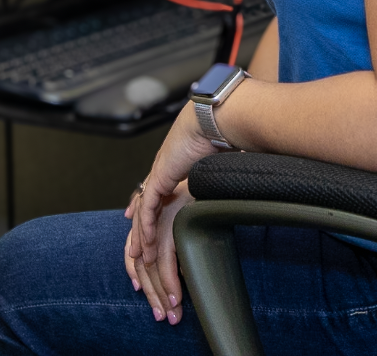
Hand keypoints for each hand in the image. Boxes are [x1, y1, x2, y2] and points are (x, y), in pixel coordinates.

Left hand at [123, 104, 221, 322]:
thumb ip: (220, 172)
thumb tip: (237, 177)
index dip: (149, 207)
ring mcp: (159, 172)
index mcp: (177, 162)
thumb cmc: (223, 131)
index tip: (144, 221)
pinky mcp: (159, 177)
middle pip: (146, 205)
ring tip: (142, 258)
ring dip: (142, 236)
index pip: (157, 190)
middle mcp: (164, 168)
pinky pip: (148, 208)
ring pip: (144, 211)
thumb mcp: (221, 159)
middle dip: (142, 230)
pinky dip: (146, 228)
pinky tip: (147, 245)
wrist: (215, 118)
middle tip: (139, 252)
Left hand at [123, 181, 191, 323]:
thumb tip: (167, 250)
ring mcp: (154, 217)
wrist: (198, 151)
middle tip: (164, 317)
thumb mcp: (181, 203)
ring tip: (173, 311)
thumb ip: (170, 225)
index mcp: (148, 213)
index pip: (134, 252)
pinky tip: (175, 292)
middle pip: (142, 266)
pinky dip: (170, 277)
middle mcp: (146, 216)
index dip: (137, 276)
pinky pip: (165, 254)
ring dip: (162, 291)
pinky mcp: (167, 221)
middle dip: (153, 294)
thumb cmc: (193, 176)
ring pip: (152, 265)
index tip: (147, 295)